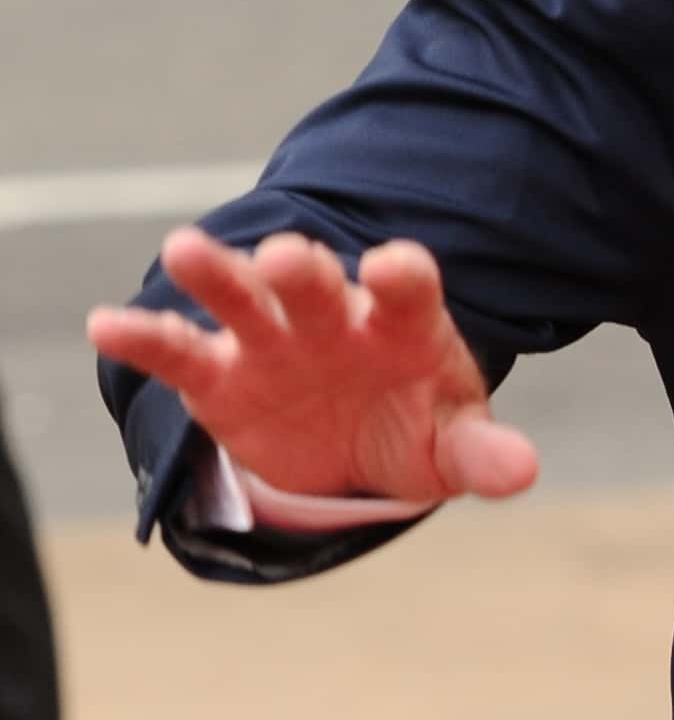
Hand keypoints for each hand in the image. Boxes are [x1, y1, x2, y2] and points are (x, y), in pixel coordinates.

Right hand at [88, 229, 536, 507]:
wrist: (356, 449)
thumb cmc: (416, 427)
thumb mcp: (453, 445)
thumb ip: (482, 452)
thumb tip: (522, 470)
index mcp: (403, 323)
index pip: (407, 290)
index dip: (401, 276)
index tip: (393, 267)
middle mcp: (333, 318)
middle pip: (315, 285)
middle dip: (302, 270)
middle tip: (288, 256)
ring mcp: (272, 341)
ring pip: (242, 298)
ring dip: (218, 275)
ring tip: (185, 248)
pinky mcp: (219, 374)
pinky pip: (177, 352)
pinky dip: (144, 337)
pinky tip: (106, 322)